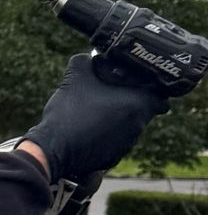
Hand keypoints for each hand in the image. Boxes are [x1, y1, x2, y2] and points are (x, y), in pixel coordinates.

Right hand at [20, 52, 167, 185]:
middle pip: (143, 109)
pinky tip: (88, 128)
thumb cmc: (69, 113)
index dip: (151, 87)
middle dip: (130, 101)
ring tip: (95, 110)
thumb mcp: (75, 78)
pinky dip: (107, 133)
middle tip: (110, 93)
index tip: (135, 83)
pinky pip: (116, 140)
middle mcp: (138, 126)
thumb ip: (85, 61)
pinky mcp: (114, 157)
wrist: (53, 149)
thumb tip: (89, 57)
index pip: (161, 96)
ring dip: (117, 117)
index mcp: (138, 105)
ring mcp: (127, 144)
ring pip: (129, 125)